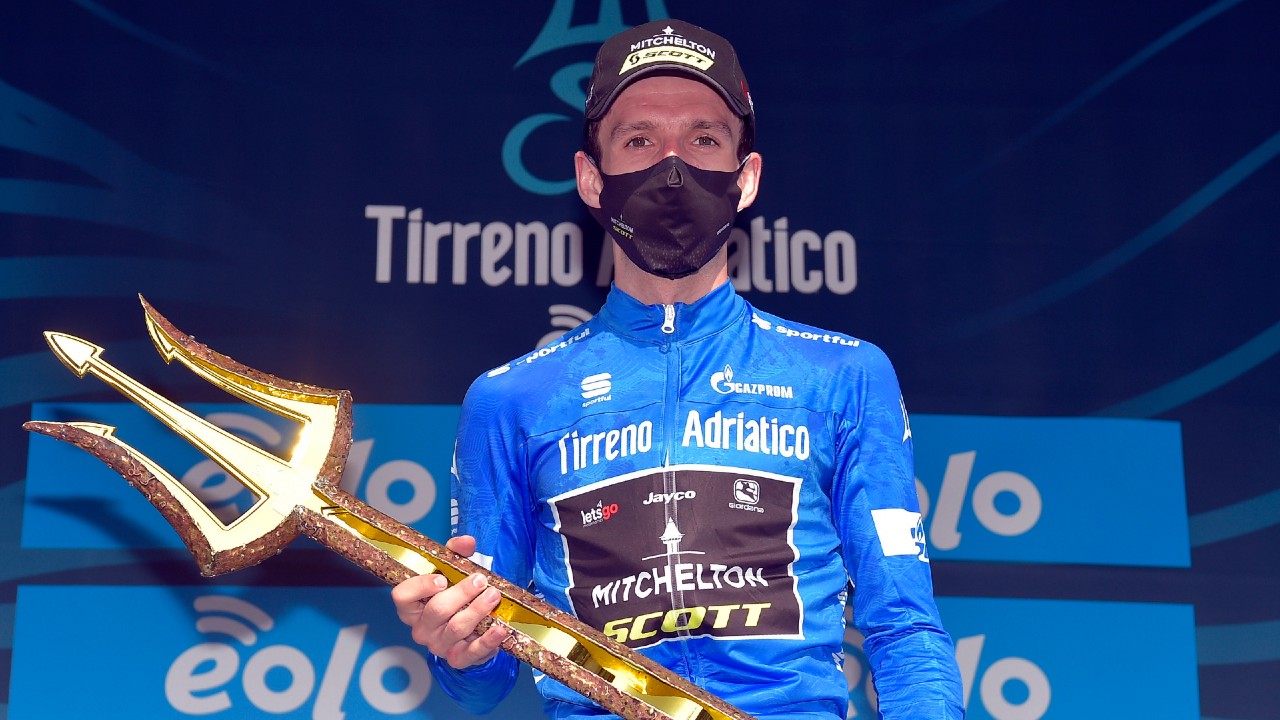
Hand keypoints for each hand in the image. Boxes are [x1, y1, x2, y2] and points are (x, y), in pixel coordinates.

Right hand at [391, 535, 510, 668]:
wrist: (468, 630)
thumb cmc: (454, 595)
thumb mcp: (451, 571)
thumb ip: (455, 552)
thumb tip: (467, 542)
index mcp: (412, 606)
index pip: (402, 596)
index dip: (420, 587)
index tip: (441, 579)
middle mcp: (422, 628)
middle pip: (436, 610)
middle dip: (461, 593)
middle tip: (481, 580)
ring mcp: (440, 645)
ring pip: (457, 628)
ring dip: (478, 610)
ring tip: (493, 595)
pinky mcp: (459, 658)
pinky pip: (473, 652)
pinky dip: (489, 640)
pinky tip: (501, 628)